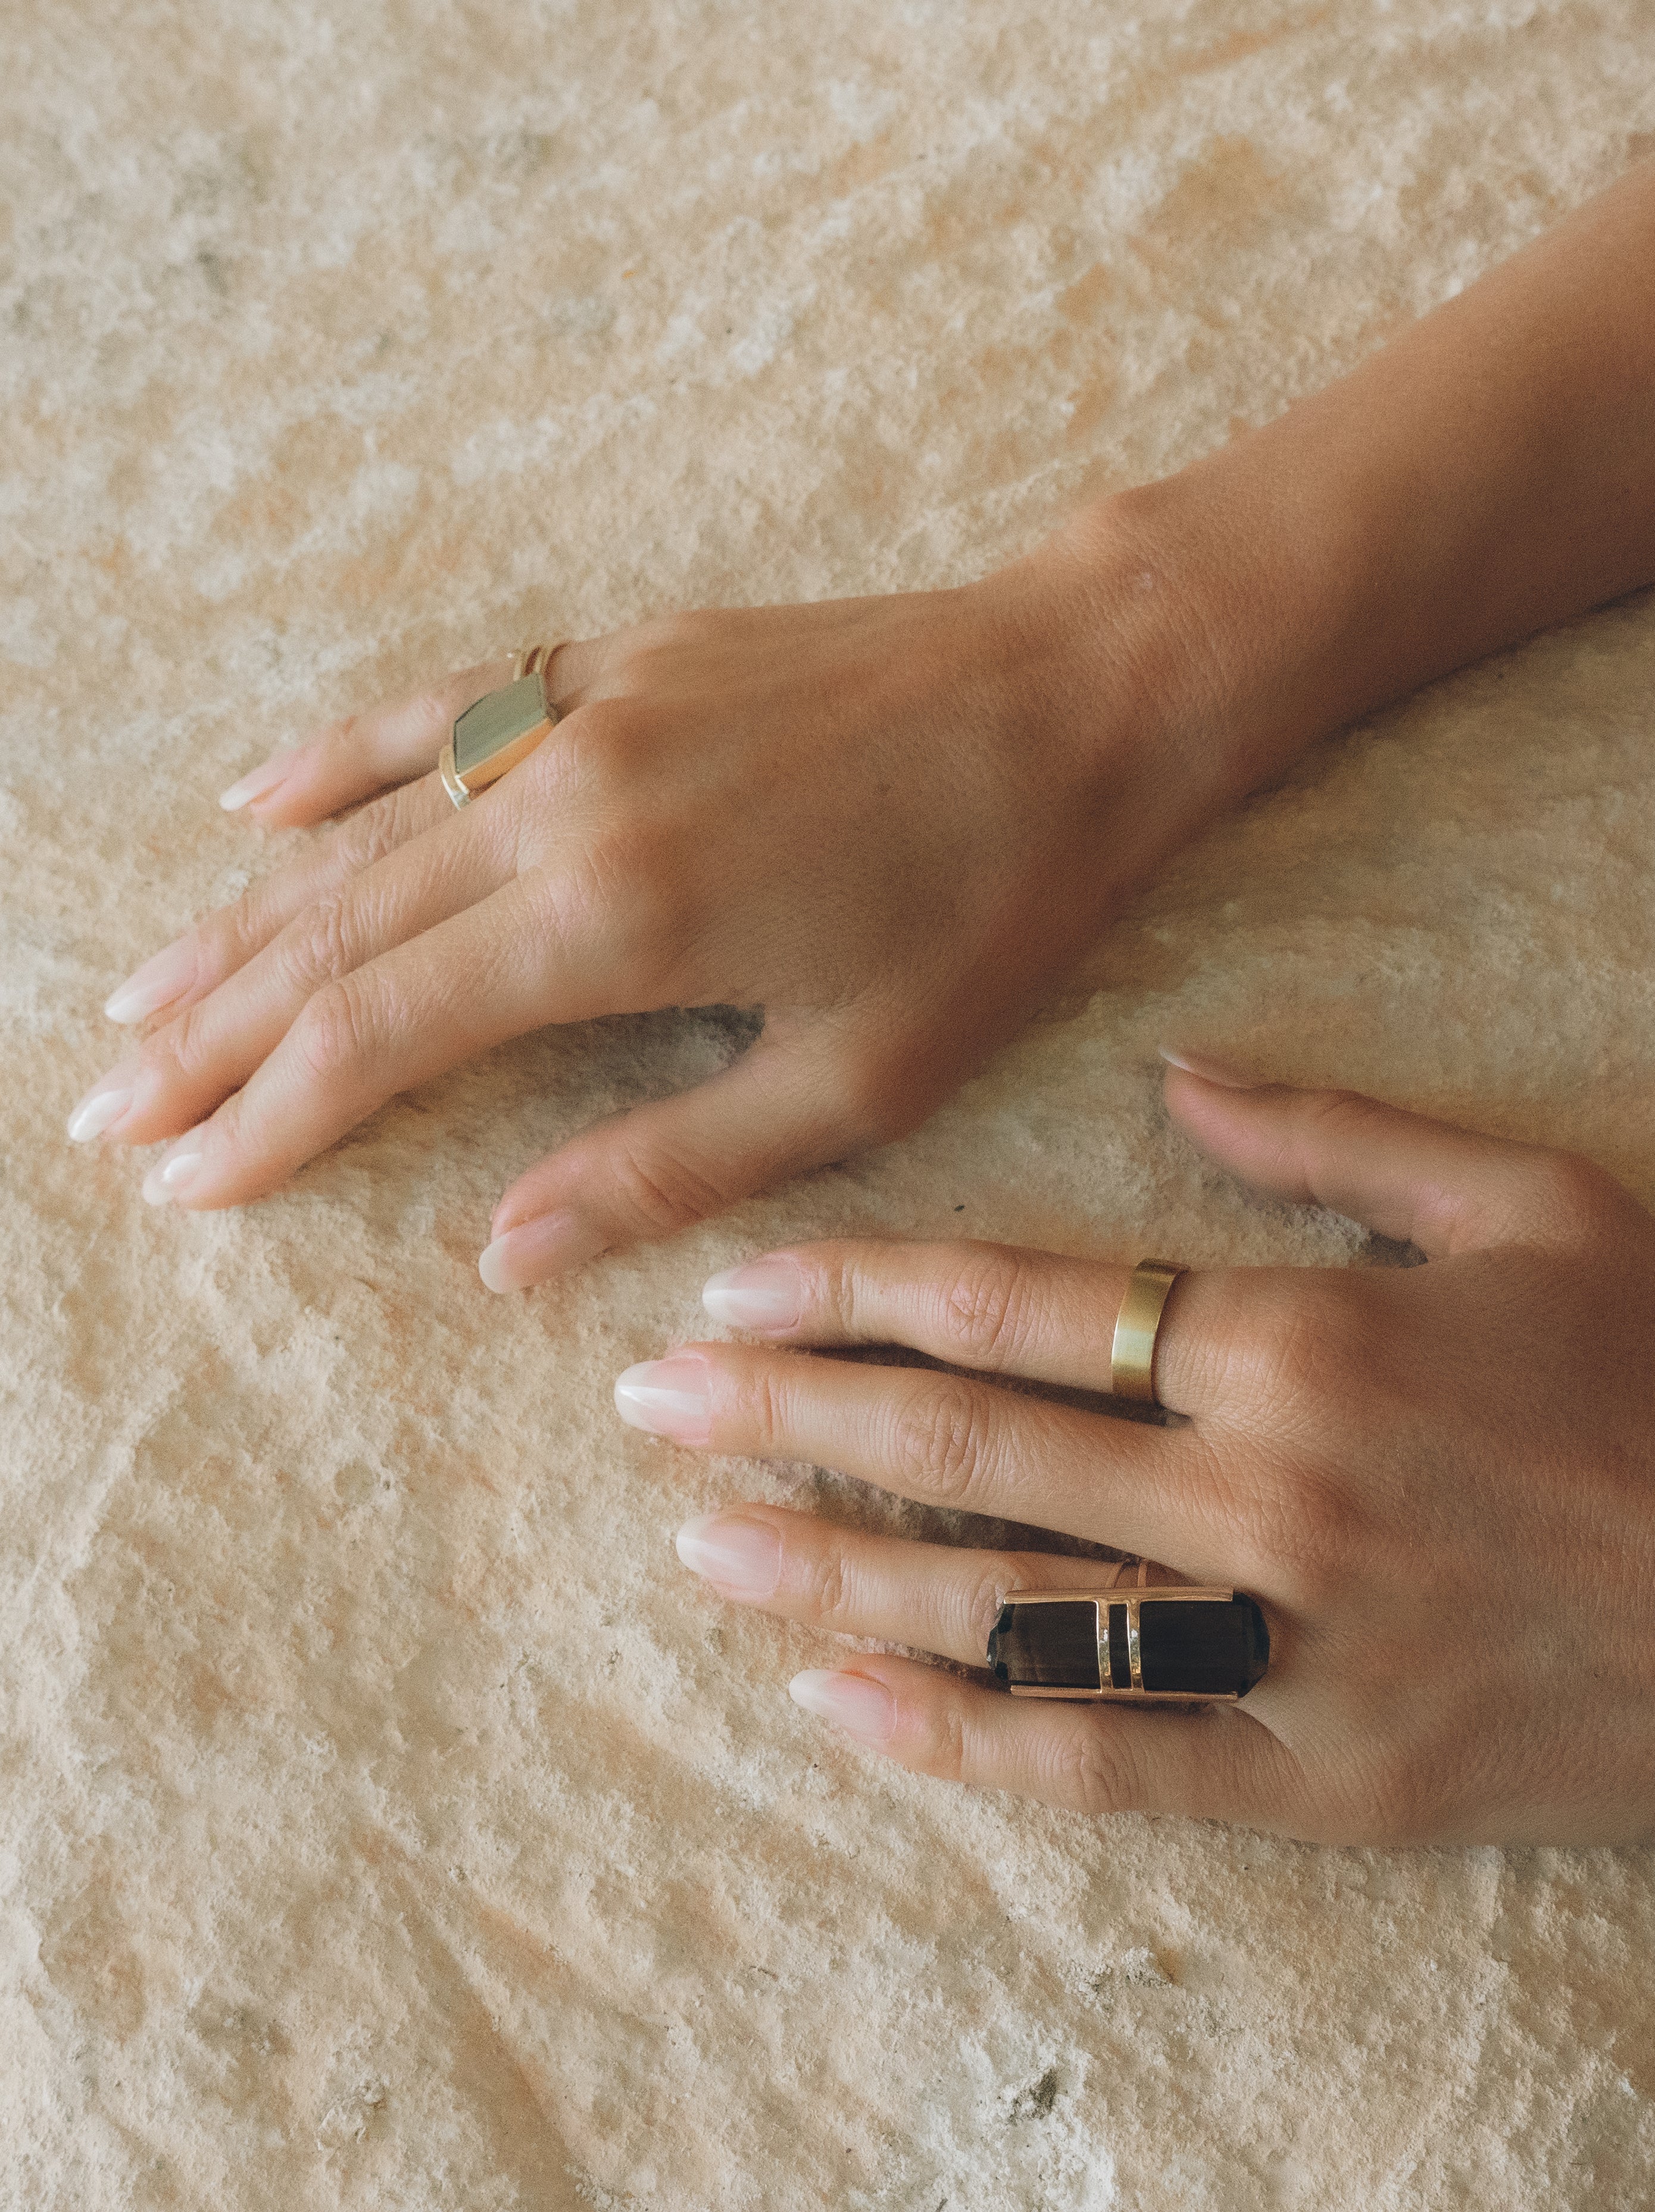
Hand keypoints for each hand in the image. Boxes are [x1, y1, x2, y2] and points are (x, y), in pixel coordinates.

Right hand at [68, 523, 1223, 1285]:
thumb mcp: (857, 1082)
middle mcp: (565, 804)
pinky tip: (255, 807)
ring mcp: (581, 713)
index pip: (386, 1036)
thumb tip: (504, 1256)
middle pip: (339, 937)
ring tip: (140, 1001)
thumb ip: (666, 1166)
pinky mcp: (616, 659)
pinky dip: (339, 762)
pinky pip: (438, 708)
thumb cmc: (992, 903)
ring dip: (243, 924)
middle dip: (216, 1037)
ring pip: (364, 835)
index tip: (182, 1181)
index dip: (269, 1114)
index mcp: (619, 921)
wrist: (1075, 694)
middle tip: (110, 1115)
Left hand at [620, 1069, 1654, 1844]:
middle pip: (974, 1451)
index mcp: (1308, 1336)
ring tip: (696, 1546)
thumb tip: (1174, 1068)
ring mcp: (1293, 1646)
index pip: (1020, 1306)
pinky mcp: (1328, 1782)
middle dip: (789, 1420)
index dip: (854, 1292)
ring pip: (1009, 1610)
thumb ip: (1338, 1136)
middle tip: (640, 1406)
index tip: (726, 1289)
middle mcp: (1272, 1489)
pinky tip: (839, 1711)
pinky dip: (966, 1742)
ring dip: (835, 1575)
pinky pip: (1112, 1764)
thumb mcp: (1536, 1204)